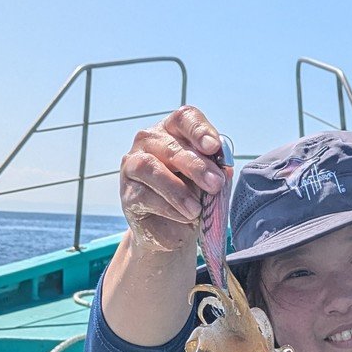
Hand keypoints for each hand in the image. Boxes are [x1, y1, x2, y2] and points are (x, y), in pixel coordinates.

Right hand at [119, 105, 228, 250]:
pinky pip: (144, 195)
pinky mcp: (127, 193)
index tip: (214, 147)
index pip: (184, 119)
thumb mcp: (209, 184)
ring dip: (177, 189)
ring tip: (196, 209)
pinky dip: (169, 207)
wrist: (173, 232)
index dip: (199, 130)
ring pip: (150, 166)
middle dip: (196, 165)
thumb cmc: (193, 199)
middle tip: (215, 184)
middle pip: (170, 145)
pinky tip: (185, 216)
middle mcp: (149, 142)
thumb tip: (225, 168)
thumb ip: (215, 172)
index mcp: (173, 132)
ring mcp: (133, 165)